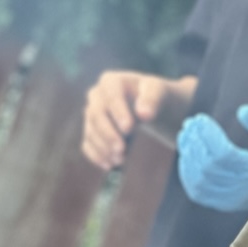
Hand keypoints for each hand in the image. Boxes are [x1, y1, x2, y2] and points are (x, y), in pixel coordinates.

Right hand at [81, 71, 197, 169]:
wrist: (150, 106)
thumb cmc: (155, 95)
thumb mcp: (159, 91)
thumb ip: (153, 98)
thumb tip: (144, 114)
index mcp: (111, 81)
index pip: (110, 96)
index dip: (117, 112)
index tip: (129, 128)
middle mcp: (96, 96)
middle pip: (95, 114)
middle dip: (107, 134)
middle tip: (121, 149)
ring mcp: (92, 114)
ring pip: (90, 131)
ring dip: (103, 147)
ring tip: (120, 160)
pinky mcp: (92, 131)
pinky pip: (87, 144)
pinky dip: (96, 156)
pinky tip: (109, 165)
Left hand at [176, 104, 247, 212]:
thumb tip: (241, 110)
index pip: (225, 154)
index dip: (208, 134)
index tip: (200, 117)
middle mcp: (244, 190)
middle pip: (209, 166)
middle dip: (195, 141)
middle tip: (190, 122)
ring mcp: (232, 200)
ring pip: (200, 179)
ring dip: (188, 153)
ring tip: (186, 133)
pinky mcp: (223, 205)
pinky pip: (197, 192)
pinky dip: (186, 172)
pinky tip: (186, 152)